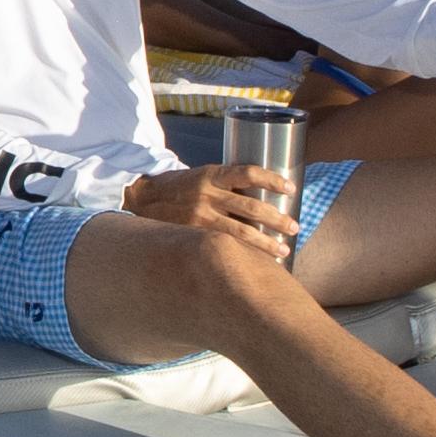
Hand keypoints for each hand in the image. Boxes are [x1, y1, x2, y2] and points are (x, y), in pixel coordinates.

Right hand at [123, 163, 300, 256]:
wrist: (140, 199)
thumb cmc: (179, 188)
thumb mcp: (201, 177)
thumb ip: (225, 186)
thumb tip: (261, 198)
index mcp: (212, 174)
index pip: (248, 173)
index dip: (272, 180)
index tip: (291, 188)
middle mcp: (207, 194)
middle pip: (252, 208)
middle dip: (277, 219)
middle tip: (295, 227)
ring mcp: (200, 217)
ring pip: (241, 233)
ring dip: (266, 243)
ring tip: (283, 251)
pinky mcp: (192, 235)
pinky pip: (224, 246)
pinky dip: (243, 255)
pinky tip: (257, 263)